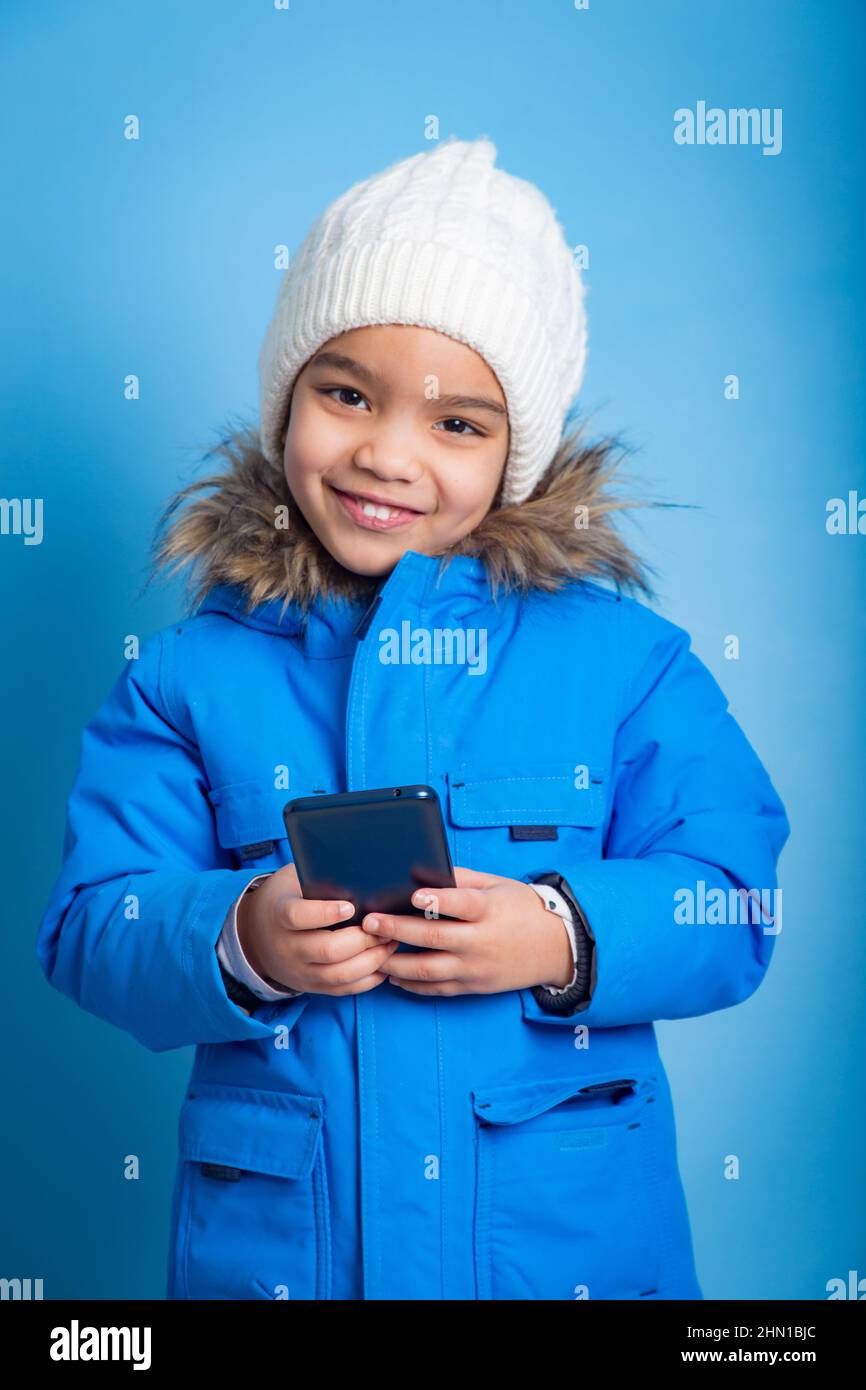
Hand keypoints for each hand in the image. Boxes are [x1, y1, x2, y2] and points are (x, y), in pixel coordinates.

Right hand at [236, 862, 399, 994]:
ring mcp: (299, 970)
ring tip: (391, 943)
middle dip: (363, 940)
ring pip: (339, 974)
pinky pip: (342, 990)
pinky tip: (384, 964)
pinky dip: (367, 980)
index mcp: (279, 915)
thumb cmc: (285, 898)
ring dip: (371, 961)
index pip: (298, 917)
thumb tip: (358, 873)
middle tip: (386, 927)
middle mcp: (287, 947)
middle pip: (327, 950)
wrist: (255, 933)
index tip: (352, 906)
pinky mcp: (311, 985)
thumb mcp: (292, 880)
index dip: (326, 912)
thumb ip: (317, 878)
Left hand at [360, 866, 574, 995]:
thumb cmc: (522, 909)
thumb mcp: (497, 885)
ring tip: (372, 952)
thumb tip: (423, 870)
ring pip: (429, 970)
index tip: (413, 896)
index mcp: (489, 910)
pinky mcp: (474, 986)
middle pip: (433, 938)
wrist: (555, 947)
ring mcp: (476, 967)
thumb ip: (461, 879)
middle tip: (370, 922)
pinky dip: (411, 984)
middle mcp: (481, 942)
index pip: (461, 905)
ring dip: (396, 963)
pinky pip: (437, 989)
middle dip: (397, 930)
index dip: (437, 900)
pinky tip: (392, 975)